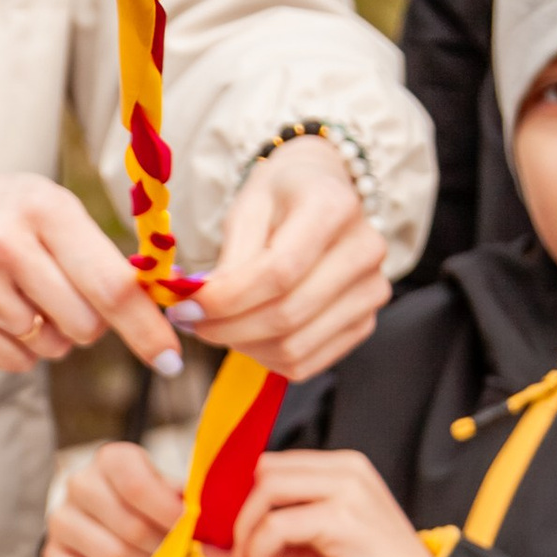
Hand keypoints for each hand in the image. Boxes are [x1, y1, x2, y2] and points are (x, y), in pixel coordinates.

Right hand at [0, 158, 181, 376]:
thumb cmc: (2, 213)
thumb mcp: (50, 205)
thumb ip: (99, 251)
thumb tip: (154, 308)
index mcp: (44, 210)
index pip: (111, 285)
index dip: (147, 327)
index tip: (172, 358)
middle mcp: (7, 246)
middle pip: (87, 325)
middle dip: (90, 322)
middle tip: (64, 293)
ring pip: (54, 346)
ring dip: (52, 332)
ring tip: (22, 295)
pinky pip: (20, 362)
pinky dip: (22, 347)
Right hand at [41, 441, 188, 556]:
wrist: (112, 524)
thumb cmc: (150, 506)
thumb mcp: (172, 496)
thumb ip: (194, 509)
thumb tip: (226, 541)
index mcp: (112, 459)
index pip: (135, 483)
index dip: (165, 511)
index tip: (186, 527)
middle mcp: (80, 484)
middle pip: (127, 524)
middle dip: (161, 548)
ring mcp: (60, 520)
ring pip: (109, 554)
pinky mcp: (52, 555)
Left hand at [187, 137, 391, 377]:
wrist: (324, 194)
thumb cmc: (282, 196)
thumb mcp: (249, 207)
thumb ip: (230, 258)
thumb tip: (200, 305)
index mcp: (335, 208)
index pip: (279, 272)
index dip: (227, 299)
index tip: (185, 307)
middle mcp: (365, 251)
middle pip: (287, 314)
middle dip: (226, 328)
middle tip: (190, 321)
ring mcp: (371, 291)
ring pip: (294, 347)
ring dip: (243, 346)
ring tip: (217, 325)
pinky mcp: (364, 323)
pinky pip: (306, 363)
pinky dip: (266, 358)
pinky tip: (247, 335)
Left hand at [226, 449, 437, 556]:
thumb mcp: (306, 554)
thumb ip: (262, 542)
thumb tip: (209, 544)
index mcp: (341, 470)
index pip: (273, 463)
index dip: (239, 493)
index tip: (223, 526)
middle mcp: (345, 471)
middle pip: (265, 470)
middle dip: (236, 510)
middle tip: (233, 546)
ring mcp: (346, 491)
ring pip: (267, 489)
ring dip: (245, 531)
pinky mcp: (343, 519)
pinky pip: (278, 524)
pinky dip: (258, 549)